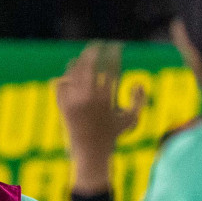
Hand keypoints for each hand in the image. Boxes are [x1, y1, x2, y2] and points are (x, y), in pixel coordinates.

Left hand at [56, 43, 146, 191]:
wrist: (90, 154)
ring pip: (74, 70)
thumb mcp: (131, 120)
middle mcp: (89, 96)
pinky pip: (61, 83)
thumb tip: (138, 82)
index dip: (115, 52)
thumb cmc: (113, 137)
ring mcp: (74, 100)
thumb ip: (140, 100)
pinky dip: (66, 77)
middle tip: (98, 45)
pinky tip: (71, 75)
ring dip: (80, 61)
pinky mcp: (62, 106)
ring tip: (84, 58)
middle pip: (91, 62)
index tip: (117, 46)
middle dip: (95, 50)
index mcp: (108, 97)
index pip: (112, 65)